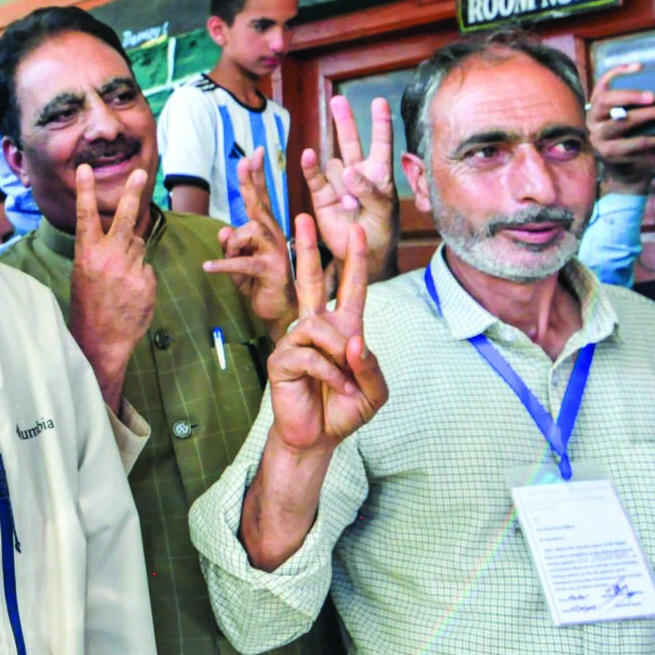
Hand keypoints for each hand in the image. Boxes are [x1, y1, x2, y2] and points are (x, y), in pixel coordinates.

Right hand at [68, 165, 154, 412]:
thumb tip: (131, 238)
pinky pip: (147, 268)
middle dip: (133, 193)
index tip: (85, 169)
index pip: (86, 216)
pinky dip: (141, 277)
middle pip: (125, 218)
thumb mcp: (85, 274)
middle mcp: (109, 257)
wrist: (101, 340)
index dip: (86, 191)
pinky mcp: (147, 281)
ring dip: (133, 254)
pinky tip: (130, 294)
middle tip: (142, 173)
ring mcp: (130, 269)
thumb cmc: (90, 305)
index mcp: (87, 254)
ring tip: (119, 280)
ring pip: (139, 246)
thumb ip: (105, 252)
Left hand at [204, 150, 292, 329]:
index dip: (256, 176)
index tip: (253, 153)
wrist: (278, 313)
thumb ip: (230, 244)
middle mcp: (274, 235)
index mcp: (266, 230)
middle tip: (245, 160)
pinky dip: (222, 264)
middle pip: (259, 203)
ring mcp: (275, 251)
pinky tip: (207, 267)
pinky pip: (241, 261)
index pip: (260, 199)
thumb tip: (224, 229)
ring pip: (246, 231)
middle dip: (251, 180)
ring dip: (231, 245)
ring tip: (226, 260)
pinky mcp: (270, 269)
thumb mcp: (238, 261)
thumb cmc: (258, 284)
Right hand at [266, 217, 385, 456]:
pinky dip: (329, 375)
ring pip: (320, 327)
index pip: (350, 287)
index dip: (353, 259)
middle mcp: (316, 328)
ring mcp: (295, 341)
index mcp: (342, 329)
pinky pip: (310, 356)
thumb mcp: (373, 390)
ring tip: (345, 383)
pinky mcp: (281, 359)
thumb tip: (351, 341)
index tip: (355, 230)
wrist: (317, 437)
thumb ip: (368, 365)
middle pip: (312, 280)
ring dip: (339, 357)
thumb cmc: (344, 409)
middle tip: (301, 217)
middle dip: (308, 248)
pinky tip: (335, 389)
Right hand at [304, 95, 397, 273]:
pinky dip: (310, 167)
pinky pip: (315, 177)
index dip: (380, 123)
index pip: (381, 143)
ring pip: (335, 167)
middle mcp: (357, 173)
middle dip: (345, 121)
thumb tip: (348, 170)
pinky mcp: (321, 195)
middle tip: (338, 101)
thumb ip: (369, 189)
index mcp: (379, 174)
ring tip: (350, 206)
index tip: (379, 102)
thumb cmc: (381, 231)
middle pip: (350, 141)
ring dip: (342, 185)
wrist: (361, 254)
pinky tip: (307, 155)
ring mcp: (338, 183)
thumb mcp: (384, 211)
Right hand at [585, 62, 654, 191]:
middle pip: (606, 102)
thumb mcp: (632, 121)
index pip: (602, 86)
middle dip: (631, 95)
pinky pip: (636, 144)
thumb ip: (639, 107)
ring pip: (621, 123)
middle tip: (654, 95)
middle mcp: (593, 121)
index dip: (618, 73)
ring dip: (647, 115)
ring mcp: (599, 139)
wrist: (627, 172)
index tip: (639, 66)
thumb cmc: (633, 139)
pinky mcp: (610, 155)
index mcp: (597, 109)